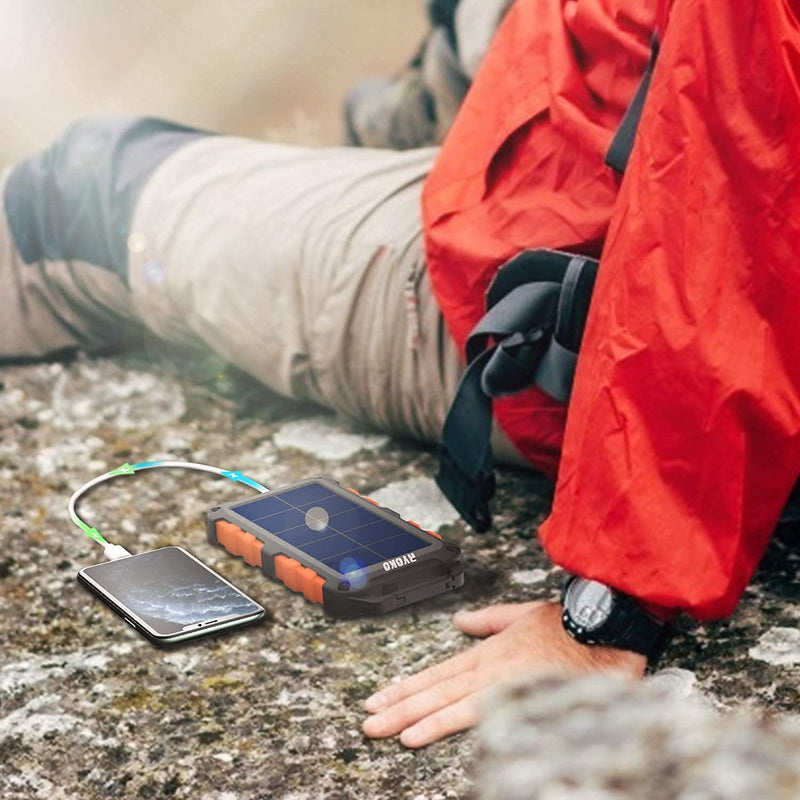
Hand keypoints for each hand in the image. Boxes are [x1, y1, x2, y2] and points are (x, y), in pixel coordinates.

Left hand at [362, 601, 645, 747]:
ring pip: (445, 701)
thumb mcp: (521, 613)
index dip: (409, 686)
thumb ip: (489, 620)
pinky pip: (472, 713)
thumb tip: (462, 620)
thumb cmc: (568, 623)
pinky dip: (442, 722)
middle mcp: (488, 666)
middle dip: (399, 705)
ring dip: (411, 715)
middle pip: (435, 688)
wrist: (605, 627)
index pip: (439, 673)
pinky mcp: (516, 693)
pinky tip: (419, 733)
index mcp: (489, 651)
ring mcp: (500, 680)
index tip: (381, 698)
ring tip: (384, 728)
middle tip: (368, 720)